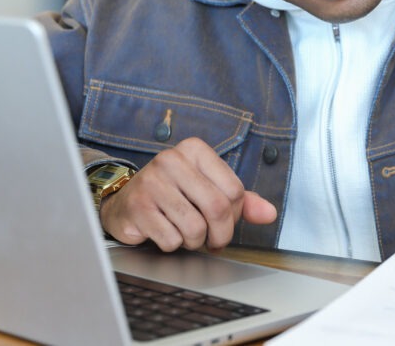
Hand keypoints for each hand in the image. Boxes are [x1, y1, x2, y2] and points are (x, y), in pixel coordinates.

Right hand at [100, 137, 276, 251]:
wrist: (125, 203)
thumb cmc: (173, 196)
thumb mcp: (209, 190)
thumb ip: (242, 201)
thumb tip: (269, 214)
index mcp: (194, 150)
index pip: (234, 190)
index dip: (235, 216)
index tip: (224, 222)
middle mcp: (171, 159)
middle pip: (217, 208)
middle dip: (220, 235)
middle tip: (213, 241)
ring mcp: (151, 182)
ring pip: (195, 227)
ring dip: (195, 242)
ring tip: (185, 234)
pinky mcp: (137, 206)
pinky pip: (171, 239)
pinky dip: (173, 245)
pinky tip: (164, 232)